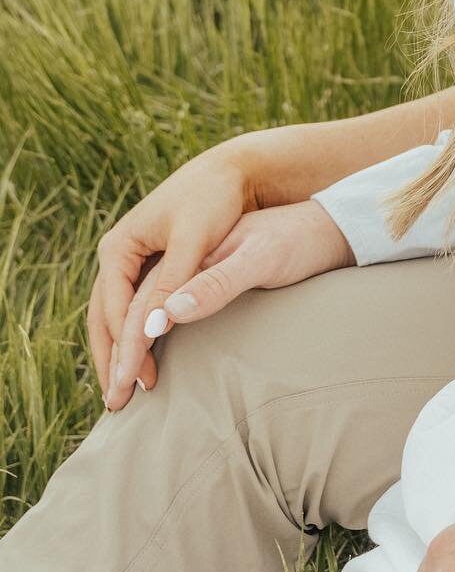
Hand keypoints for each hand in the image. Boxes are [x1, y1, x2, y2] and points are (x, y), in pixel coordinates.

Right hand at [94, 143, 353, 411]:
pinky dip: (139, 335)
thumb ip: (175, 281)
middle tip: (118, 401)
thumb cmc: (214, 200)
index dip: (124, 349)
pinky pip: (137, 308)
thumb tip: (153, 329)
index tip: (133, 383)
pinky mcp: (154, 265)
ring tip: (130, 388)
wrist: (234, 170)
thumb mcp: (193, 240)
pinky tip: (148, 358)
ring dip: (122, 351)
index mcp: (119, 248)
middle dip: (111, 359)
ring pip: (116, 316)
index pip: (113, 311)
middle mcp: (119, 255)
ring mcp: (134, 261)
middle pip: (104, 318)